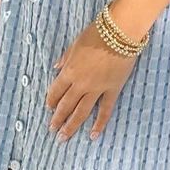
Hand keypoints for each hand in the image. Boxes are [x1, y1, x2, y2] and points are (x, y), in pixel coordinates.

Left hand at [46, 23, 137, 140]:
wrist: (120, 32)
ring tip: (63, 138)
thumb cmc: (97, 33)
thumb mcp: (76, 43)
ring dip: (71, 126)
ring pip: (81, 112)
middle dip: (57, 119)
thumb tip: (56, 67)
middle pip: (66, 105)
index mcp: (69, 70)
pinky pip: (105, 110)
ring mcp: (96, 89)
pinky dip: (99, 124)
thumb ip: (65, 57)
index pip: (56, 90)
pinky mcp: (112, 90)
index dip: (51, 101)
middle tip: (52, 130)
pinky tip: (93, 135)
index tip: (48, 108)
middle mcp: (80, 83)